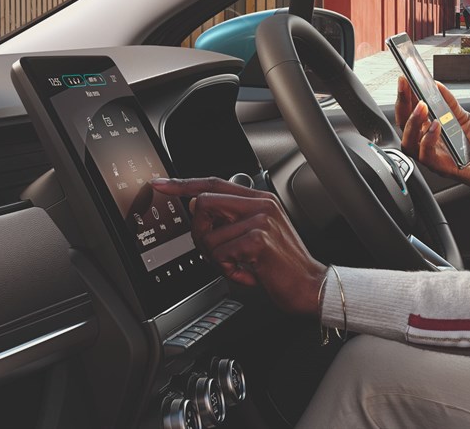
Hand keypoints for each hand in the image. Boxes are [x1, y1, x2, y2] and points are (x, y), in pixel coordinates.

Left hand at [150, 177, 326, 316]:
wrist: (309, 285)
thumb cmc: (282, 264)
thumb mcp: (258, 234)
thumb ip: (232, 218)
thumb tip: (197, 209)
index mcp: (260, 199)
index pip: (214, 183)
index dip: (183, 183)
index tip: (160, 183)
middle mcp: (262, 204)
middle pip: (203, 204)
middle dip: (198, 233)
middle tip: (213, 252)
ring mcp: (261, 220)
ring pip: (209, 236)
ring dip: (216, 259)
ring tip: (239, 265)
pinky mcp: (258, 240)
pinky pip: (219, 255)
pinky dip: (227, 270)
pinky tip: (246, 272)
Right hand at [394, 76, 469, 201]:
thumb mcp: (464, 118)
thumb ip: (449, 104)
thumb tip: (436, 85)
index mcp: (429, 132)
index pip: (409, 115)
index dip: (403, 98)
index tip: (404, 80)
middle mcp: (427, 145)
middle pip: (403, 127)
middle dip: (402, 105)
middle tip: (406, 87)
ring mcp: (434, 157)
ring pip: (410, 143)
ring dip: (413, 123)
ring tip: (421, 106)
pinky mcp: (443, 168)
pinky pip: (428, 156)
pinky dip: (429, 140)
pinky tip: (436, 125)